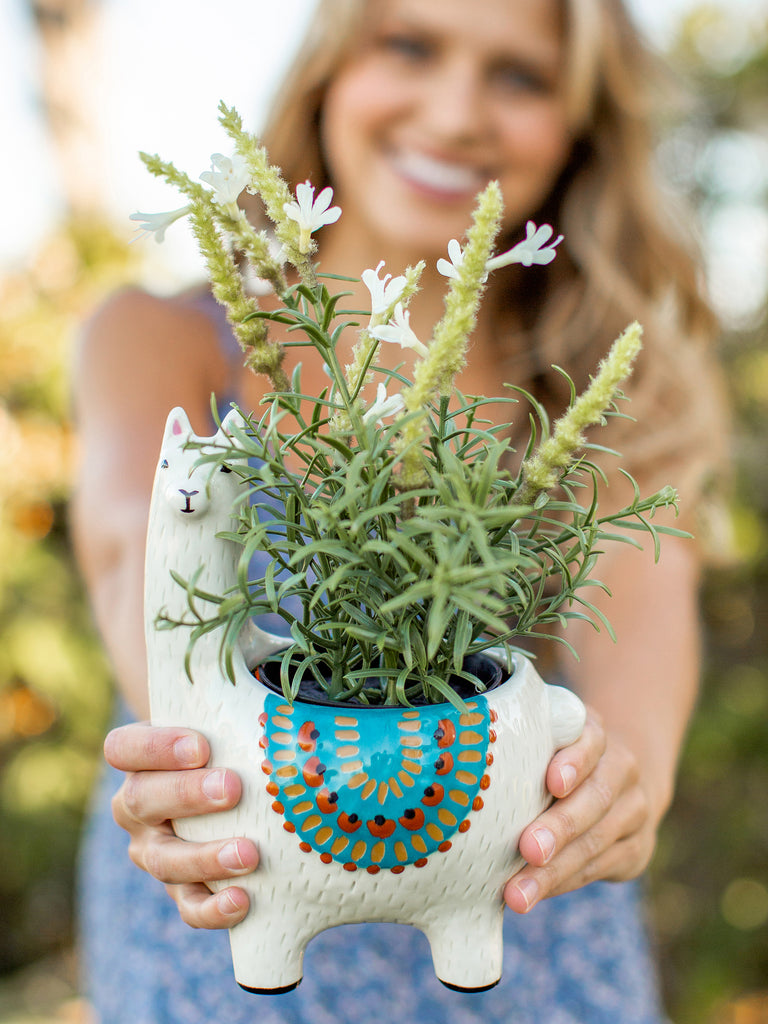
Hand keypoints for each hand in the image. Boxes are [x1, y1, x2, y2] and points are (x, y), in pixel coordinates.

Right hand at [104, 723, 259, 928]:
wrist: (224, 787)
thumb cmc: (223, 745)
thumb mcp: (218, 726)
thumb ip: (233, 715)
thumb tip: (285, 709)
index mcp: (137, 760)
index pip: (124, 747)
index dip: (156, 748)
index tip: (201, 747)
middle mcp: (136, 806)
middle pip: (142, 799)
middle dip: (187, 795)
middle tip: (231, 789)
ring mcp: (153, 850)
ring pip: (163, 859)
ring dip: (205, 858)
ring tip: (248, 854)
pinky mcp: (179, 887)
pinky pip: (187, 905)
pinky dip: (212, 909)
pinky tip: (241, 901)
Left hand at [504, 709, 657, 912]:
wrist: (616, 780)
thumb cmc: (554, 756)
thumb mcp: (544, 738)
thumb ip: (516, 744)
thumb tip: (457, 762)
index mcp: (594, 733)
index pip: (590, 740)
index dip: (573, 761)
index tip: (552, 782)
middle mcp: (621, 767)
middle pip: (596, 797)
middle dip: (560, 827)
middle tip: (528, 849)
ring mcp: (634, 809)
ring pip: (597, 841)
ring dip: (556, 871)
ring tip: (518, 895)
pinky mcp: (636, 848)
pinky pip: (600, 868)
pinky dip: (564, 883)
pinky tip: (535, 895)